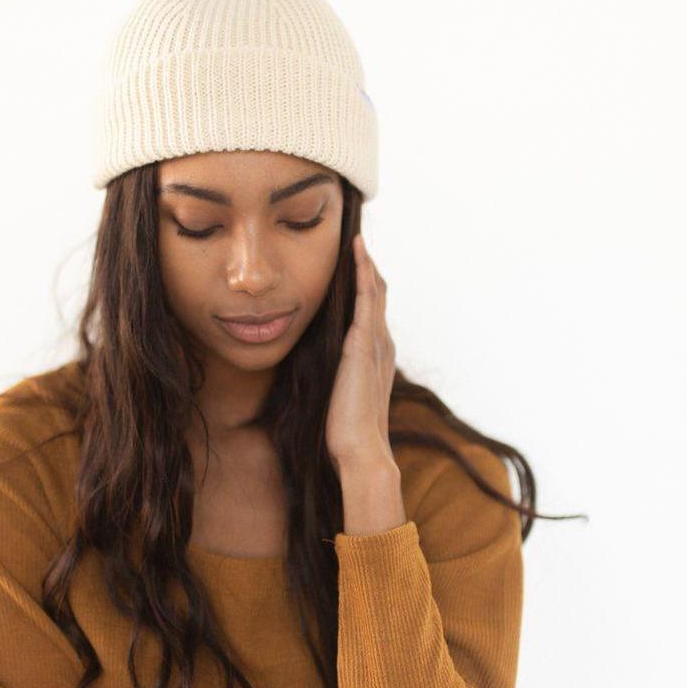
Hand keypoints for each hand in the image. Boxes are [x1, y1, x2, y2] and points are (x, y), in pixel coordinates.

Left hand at [325, 233, 396, 470]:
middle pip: (377, 293)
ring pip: (375, 290)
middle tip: (353, 240)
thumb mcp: (331, 395)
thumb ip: (327, 376)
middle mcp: (381, 344)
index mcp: (373, 356)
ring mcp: (376, 342)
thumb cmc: (341, 431)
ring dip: (366, 263)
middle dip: (366, 268)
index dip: (362, 286)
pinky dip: (363, 271)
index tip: (350, 263)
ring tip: (355, 237)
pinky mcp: (365, 343)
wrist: (360, 450)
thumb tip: (305, 372)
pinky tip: (356, 251)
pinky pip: (368, 297)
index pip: (370, 310)